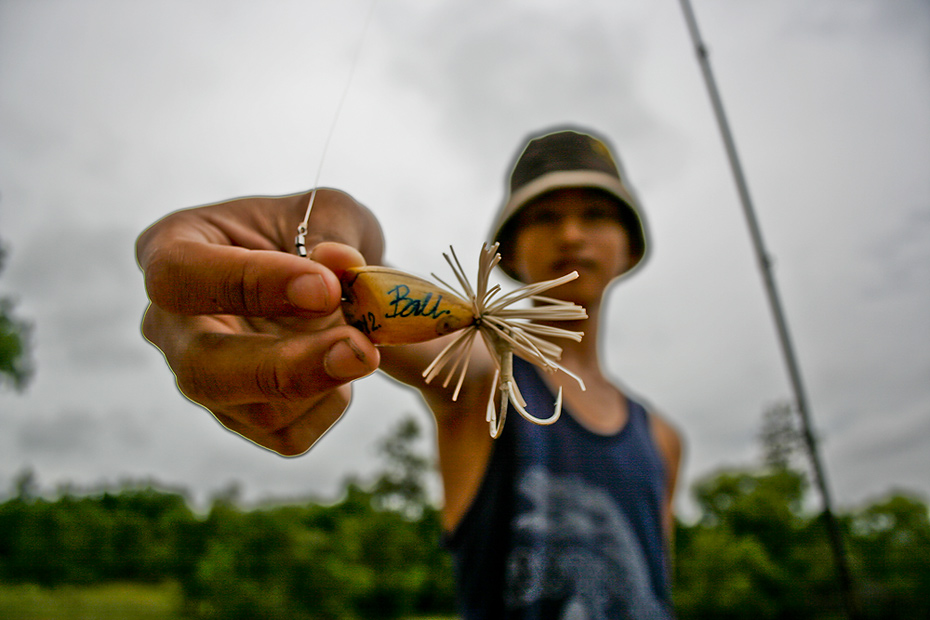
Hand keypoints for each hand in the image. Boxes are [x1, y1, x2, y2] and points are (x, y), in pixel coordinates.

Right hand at [136, 189, 384, 455]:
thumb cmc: (316, 234)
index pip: (180, 277)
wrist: (330, 280)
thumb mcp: (333, 212)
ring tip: (364, 342)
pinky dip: (330, 405)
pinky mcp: (238, 418)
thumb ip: (337, 234)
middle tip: (361, 350)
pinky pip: (285, 435)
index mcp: (172, 249)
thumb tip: (340, 264)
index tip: (326, 287)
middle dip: (288, 367)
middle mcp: (169, 323)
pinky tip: (343, 368)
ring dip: (327, 383)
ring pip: (254, 411)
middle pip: (203, 371)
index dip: (250, 284)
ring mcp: (199, 378)